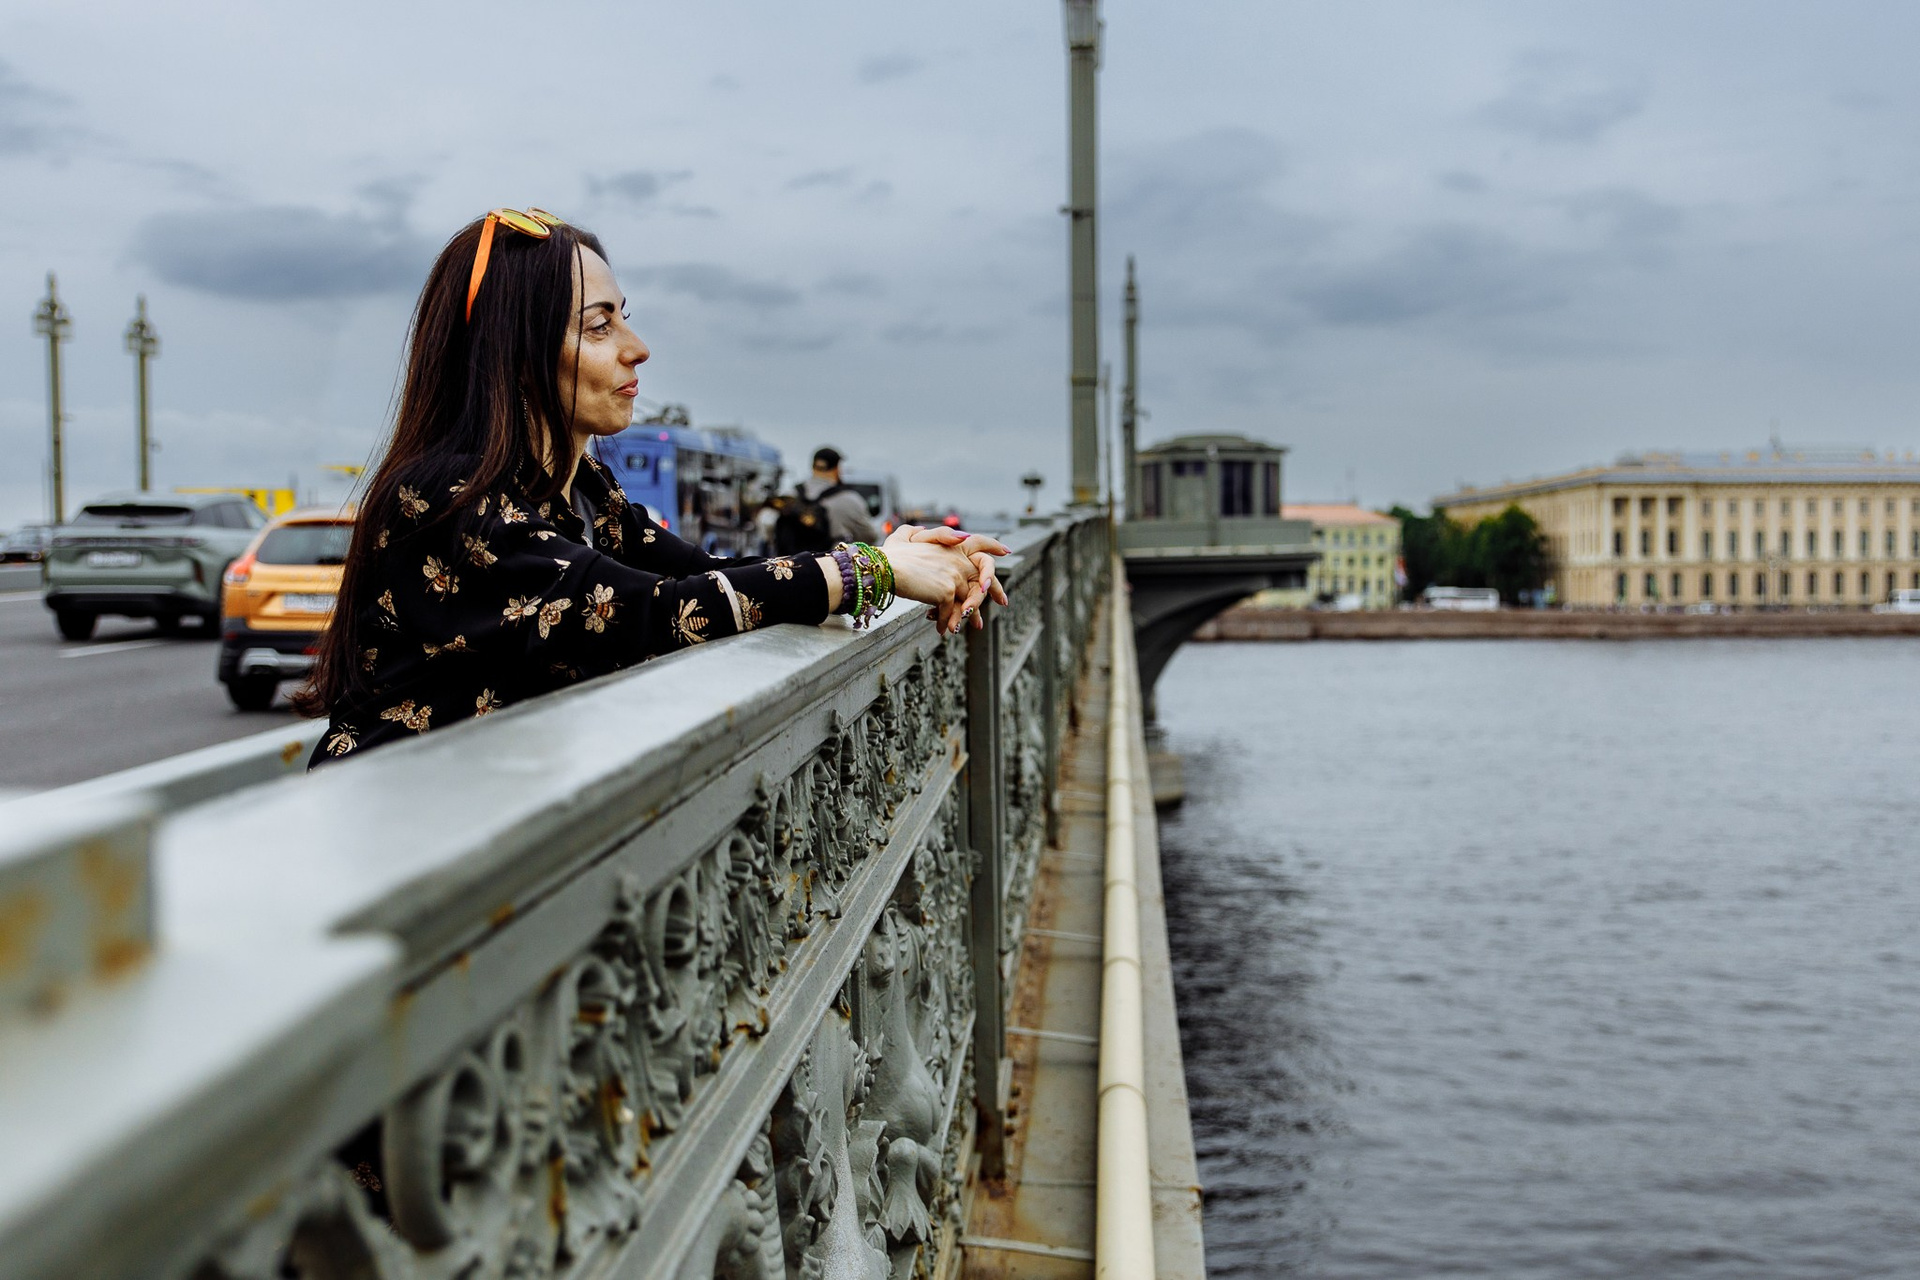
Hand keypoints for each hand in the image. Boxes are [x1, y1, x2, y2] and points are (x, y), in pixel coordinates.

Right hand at [892, 525, 1009, 632]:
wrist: (884, 569)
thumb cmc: (890, 555)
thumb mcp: (903, 538)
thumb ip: (913, 533)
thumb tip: (918, 530)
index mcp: (951, 546)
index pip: (979, 541)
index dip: (993, 545)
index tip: (1006, 551)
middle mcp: (957, 560)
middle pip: (983, 577)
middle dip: (994, 591)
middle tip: (1003, 602)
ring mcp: (954, 576)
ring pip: (967, 600)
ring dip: (963, 616)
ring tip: (959, 627)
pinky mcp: (946, 592)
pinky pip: (950, 612)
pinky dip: (944, 623)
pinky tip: (940, 630)